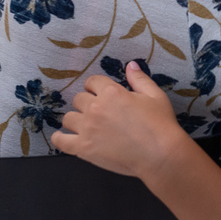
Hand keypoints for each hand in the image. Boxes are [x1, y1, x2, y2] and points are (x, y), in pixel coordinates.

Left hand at [52, 62, 187, 183]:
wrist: (160, 154)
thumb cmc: (160, 124)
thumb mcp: (155, 96)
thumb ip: (139, 79)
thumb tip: (130, 65)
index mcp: (112, 93)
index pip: (92, 82)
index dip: (96, 87)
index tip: (100, 94)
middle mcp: (95, 108)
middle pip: (79, 99)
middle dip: (87, 103)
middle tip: (98, 112)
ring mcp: (87, 129)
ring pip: (69, 118)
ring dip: (77, 119)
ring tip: (86, 126)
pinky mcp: (83, 148)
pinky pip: (61, 141)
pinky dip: (60, 138)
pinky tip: (65, 137)